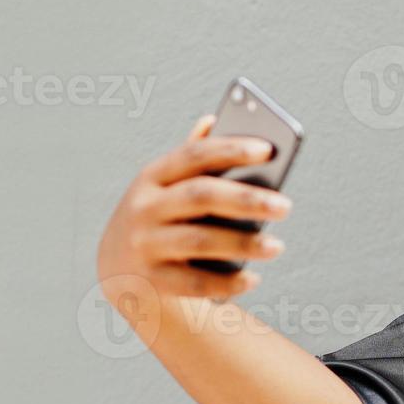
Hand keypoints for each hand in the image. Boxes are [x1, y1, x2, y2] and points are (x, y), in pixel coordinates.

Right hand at [97, 113, 291, 302]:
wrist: (118, 270)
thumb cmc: (160, 219)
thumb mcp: (165, 187)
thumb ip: (191, 158)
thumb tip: (214, 120)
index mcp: (152, 177)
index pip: (194, 155)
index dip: (231, 150)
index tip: (268, 150)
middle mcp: (144, 208)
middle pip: (200, 196)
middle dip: (246, 199)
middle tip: (285, 206)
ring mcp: (144, 245)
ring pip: (200, 241)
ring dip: (243, 244)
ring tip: (277, 245)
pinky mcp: (151, 280)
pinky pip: (195, 282)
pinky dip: (226, 282)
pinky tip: (253, 279)